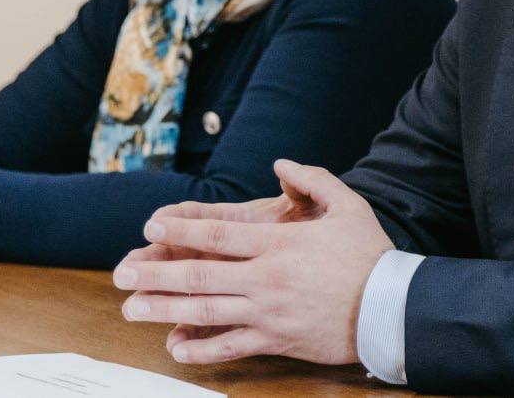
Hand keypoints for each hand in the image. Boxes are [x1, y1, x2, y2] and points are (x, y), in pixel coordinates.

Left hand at [113, 159, 392, 365]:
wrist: (393, 309)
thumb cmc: (370, 254)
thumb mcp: (347, 204)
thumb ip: (311, 179)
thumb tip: (279, 165)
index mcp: (279, 243)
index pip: (218, 235)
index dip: (180, 230)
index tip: (149, 227)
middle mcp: (266, 279)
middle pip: (200, 275)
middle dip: (156, 273)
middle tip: (121, 274)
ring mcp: (269, 313)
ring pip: (206, 311)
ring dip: (165, 310)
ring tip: (131, 309)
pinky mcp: (277, 341)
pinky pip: (232, 347)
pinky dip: (202, 349)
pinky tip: (175, 349)